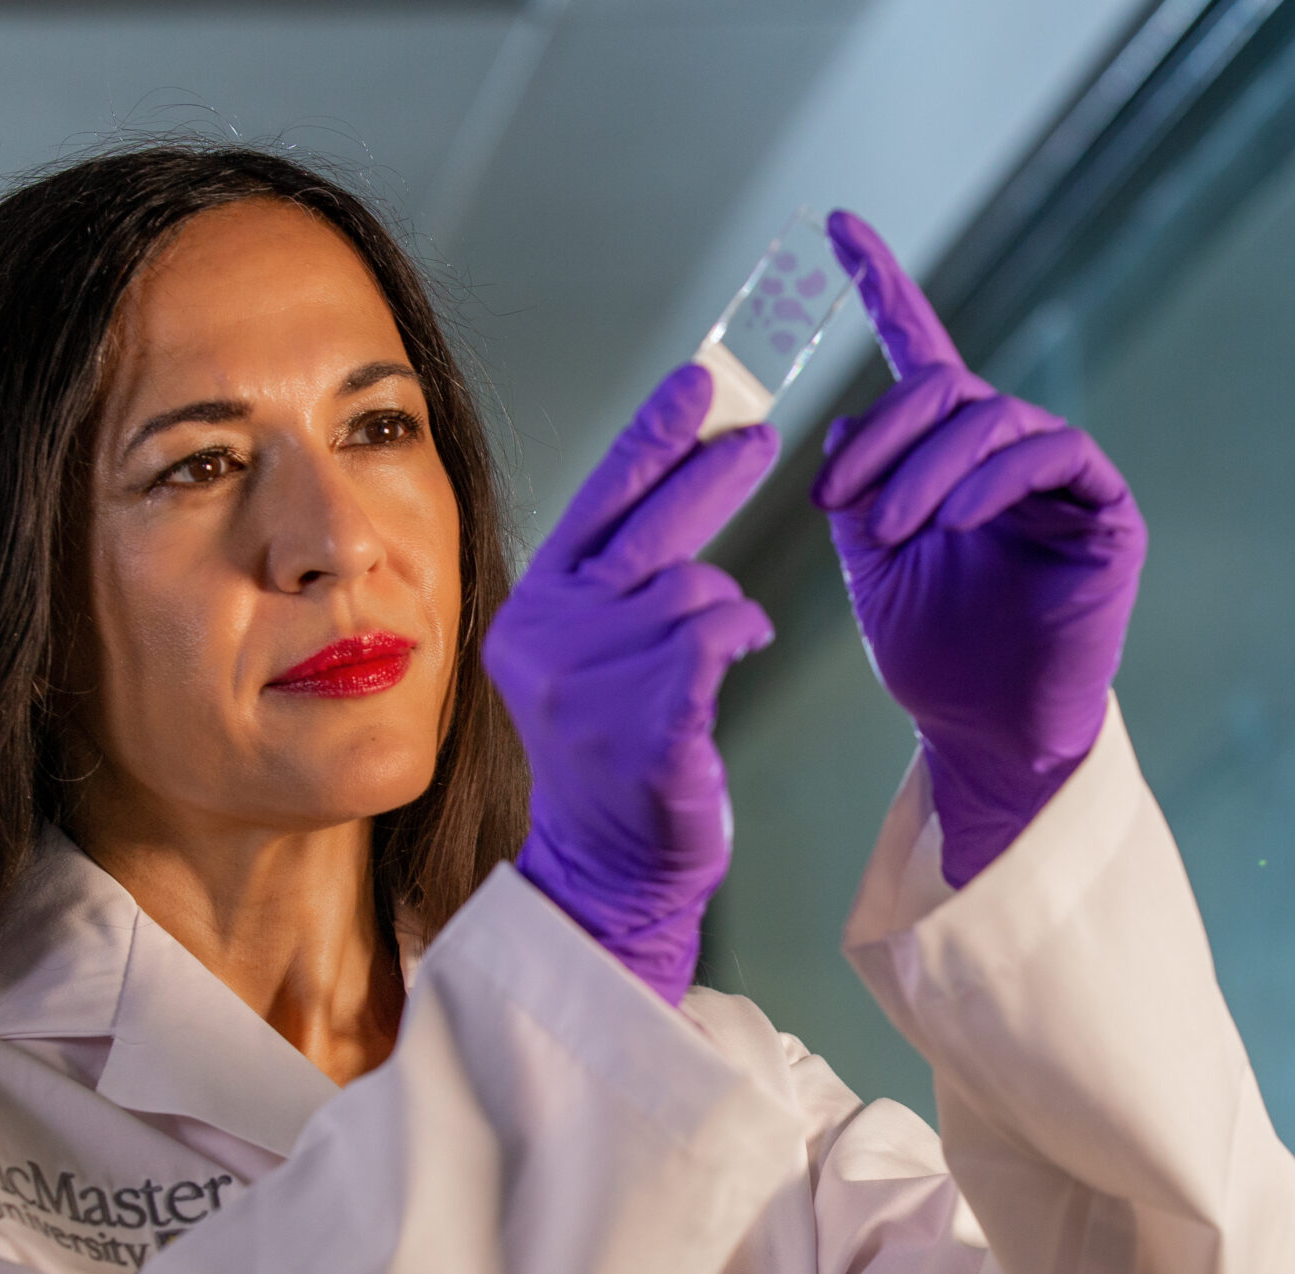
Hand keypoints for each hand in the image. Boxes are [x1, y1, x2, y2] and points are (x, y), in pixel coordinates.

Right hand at [482, 365, 776, 1004]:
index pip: (597, 501)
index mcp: (532, 610)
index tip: (695, 382)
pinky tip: (741, 652)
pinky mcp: (645, 716)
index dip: (651, 437)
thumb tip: (673, 484)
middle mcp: (552, 634)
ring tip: (713, 655)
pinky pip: (721, 633)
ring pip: (698, 588)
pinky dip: (742, 634)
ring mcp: (593, 678)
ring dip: (724, 612)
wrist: (607, 869)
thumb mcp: (586, 657)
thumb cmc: (614, 760)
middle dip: (712, 474)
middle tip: (762, 437)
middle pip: (650, 526)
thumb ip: (611, 585)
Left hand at [812, 210, 1144, 888]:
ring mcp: (1062, 478)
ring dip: (928, 467)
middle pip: (946, 391)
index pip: (920, 350)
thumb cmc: (933, 658)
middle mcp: (1008, 454)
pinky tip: (959, 519)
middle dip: (882, 435)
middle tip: (833, 500)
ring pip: (992, 420)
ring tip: (890, 531)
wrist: (988, 736)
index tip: (837, 225)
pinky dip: (996, 479)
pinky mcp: (1105, 511)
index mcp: (950, 457)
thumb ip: (858, 493)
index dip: (882, 285)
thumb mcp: (872, 568)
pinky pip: (1054, 455)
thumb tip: (844, 424)